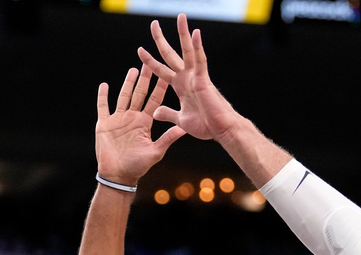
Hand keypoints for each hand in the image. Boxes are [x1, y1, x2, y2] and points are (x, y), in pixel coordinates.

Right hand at [95, 65, 185, 184]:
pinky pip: (103, 107)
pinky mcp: (104, 124)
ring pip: (123, 96)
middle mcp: (132, 118)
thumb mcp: (155, 151)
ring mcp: (118, 119)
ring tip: (133, 69)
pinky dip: (103, 96)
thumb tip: (184, 129)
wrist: (118, 176)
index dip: (159, 89)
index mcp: (145, 123)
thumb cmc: (137, 167)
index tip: (166, 75)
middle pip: (139, 94)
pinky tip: (104, 85)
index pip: (154, 102)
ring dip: (127, 83)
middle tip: (149, 63)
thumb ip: (168, 138)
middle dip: (144, 80)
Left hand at [138, 14, 240, 141]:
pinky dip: (198, 47)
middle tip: (153, 24)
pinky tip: (195, 33)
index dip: (150, 61)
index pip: (161, 70)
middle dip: (160, 39)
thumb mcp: (180, 120)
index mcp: (180, 86)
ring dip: (183, 34)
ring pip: (187, 51)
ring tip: (180, 17)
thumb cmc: (205, 126)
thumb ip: (168, 113)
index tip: (140, 50)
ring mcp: (195, 76)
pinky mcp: (204, 79)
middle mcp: (187, 77)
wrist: (220, 131)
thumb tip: (155, 112)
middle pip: (170, 54)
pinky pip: (201, 60)